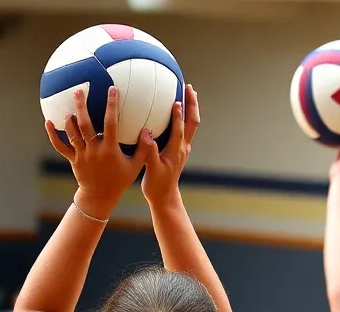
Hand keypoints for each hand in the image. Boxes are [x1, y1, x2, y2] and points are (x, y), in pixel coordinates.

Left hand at [45, 87, 154, 219]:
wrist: (99, 197)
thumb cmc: (119, 180)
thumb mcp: (135, 167)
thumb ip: (144, 149)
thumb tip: (148, 131)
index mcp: (110, 150)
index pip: (110, 124)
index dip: (111, 106)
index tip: (112, 90)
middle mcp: (94, 150)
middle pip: (85, 125)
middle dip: (82, 106)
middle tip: (79, 90)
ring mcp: (81, 155)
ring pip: (72, 133)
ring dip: (69, 119)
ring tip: (69, 107)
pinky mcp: (72, 159)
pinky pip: (60, 146)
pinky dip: (52, 135)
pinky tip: (48, 122)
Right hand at [142, 84, 199, 205]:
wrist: (164, 196)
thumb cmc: (156, 185)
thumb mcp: (151, 170)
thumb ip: (150, 152)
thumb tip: (147, 133)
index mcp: (176, 152)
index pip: (180, 130)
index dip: (178, 116)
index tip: (176, 101)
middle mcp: (183, 147)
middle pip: (193, 122)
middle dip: (192, 104)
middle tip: (189, 87)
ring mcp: (183, 148)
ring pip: (192, 124)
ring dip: (191, 107)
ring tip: (187, 91)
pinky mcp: (180, 149)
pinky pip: (185, 128)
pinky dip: (184, 115)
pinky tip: (177, 107)